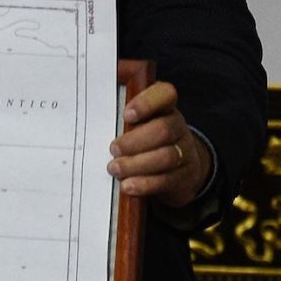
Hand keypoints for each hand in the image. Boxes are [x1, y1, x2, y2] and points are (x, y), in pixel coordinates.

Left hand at [108, 80, 211, 209]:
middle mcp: (177, 127)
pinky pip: (166, 180)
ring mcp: (184, 152)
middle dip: (135, 141)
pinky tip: (127, 185)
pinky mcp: (183, 177)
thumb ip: (120, 113)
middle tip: (114, 149)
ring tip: (115, 168)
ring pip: (166, 157)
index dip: (147, 103)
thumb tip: (97, 101)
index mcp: (164, 108)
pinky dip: (145, 184)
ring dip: (136, 165)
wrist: (179, 168)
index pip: (165, 94)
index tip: (126, 115)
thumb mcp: (137, 124)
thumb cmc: (145, 140)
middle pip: (164, 130)